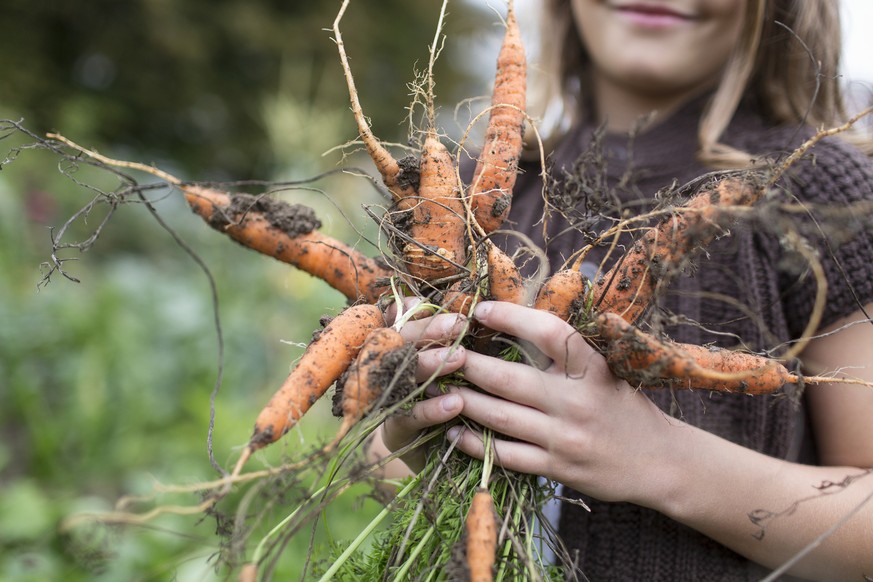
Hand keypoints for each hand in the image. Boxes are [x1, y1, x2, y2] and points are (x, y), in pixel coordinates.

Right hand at [378, 305, 468, 472]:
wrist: (431, 450)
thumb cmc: (445, 395)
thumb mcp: (448, 361)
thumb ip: (446, 335)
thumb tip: (443, 305)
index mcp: (397, 345)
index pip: (404, 321)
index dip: (423, 313)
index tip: (451, 307)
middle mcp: (386, 368)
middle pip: (401, 342)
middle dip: (430, 331)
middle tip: (460, 325)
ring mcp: (387, 398)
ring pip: (404, 375)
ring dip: (431, 365)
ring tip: (461, 358)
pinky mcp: (393, 430)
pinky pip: (410, 417)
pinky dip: (432, 409)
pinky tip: (456, 403)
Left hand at [444, 301, 678, 505]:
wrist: (660, 463)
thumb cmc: (623, 406)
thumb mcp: (608, 369)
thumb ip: (569, 350)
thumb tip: (518, 317)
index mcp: (594, 368)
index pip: (549, 332)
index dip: (512, 317)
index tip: (481, 310)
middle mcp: (579, 401)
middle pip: (509, 378)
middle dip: (467, 364)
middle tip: (439, 354)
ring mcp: (566, 437)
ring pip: (499, 417)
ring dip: (462, 401)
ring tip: (436, 389)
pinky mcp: (558, 467)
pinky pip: (506, 455)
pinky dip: (474, 444)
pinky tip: (453, 431)